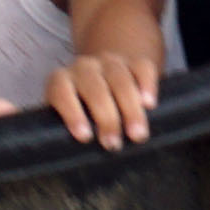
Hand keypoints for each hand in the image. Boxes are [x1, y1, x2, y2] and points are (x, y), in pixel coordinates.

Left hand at [40, 50, 158, 147]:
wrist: (101, 82)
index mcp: (61, 81)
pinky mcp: (134, 61)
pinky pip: (142, 67)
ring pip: (120, 78)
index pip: (61, 92)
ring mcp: (110, 62)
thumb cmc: (80, 112)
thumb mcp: (65, 119)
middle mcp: (84, 68)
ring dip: (130, 108)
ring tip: (137, 135)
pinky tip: (149, 104)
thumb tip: (62, 148)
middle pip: (95, 88)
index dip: (72, 113)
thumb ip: (60, 131)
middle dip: (106, 118)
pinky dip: (147, 84)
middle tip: (113, 144)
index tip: (85, 137)